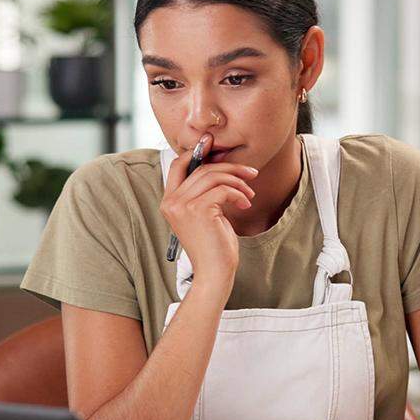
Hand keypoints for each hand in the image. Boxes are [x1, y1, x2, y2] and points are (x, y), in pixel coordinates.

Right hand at [160, 134, 258, 287]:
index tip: (216, 146)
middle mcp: (171, 201)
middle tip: (250, 173)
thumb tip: (220, 167)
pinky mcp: (198, 210)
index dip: (197, 152)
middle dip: (230, 167)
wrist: (214, 273)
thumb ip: (205, 192)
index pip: (178, 164)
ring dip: (238, 182)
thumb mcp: (206, 214)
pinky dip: (239, 193)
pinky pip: (223, 189)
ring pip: (214, 176)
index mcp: (169, 201)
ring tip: (249, 195)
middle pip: (202, 168)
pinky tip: (245, 203)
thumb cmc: (213, 246)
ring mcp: (182, 205)